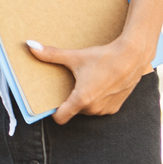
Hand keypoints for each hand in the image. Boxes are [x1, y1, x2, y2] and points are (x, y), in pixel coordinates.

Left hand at [28, 35, 152, 123]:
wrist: (132, 57)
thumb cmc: (103, 57)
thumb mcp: (75, 56)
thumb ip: (51, 54)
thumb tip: (29, 45)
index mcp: (82, 100)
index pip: (60, 118)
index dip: (53, 111)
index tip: (51, 100)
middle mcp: (94, 109)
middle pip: (73, 110)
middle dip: (70, 99)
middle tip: (70, 83)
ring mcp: (106, 110)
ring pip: (86, 110)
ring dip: (84, 100)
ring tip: (85, 82)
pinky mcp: (115, 108)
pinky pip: (99, 108)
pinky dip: (96, 100)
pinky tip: (98, 85)